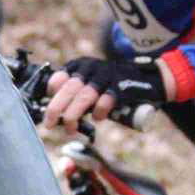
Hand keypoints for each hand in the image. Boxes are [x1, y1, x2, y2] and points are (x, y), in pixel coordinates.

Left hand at [43, 55, 167, 131]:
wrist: (147, 79)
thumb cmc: (112, 86)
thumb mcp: (90, 82)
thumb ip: (75, 93)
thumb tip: (54, 114)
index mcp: (80, 65)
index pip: (58, 78)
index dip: (51, 95)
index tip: (47, 110)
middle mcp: (91, 67)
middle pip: (68, 89)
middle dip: (56, 109)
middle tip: (49, 124)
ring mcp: (107, 75)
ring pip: (84, 96)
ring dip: (74, 115)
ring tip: (70, 128)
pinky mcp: (121, 86)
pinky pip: (106, 100)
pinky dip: (99, 112)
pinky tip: (97, 119)